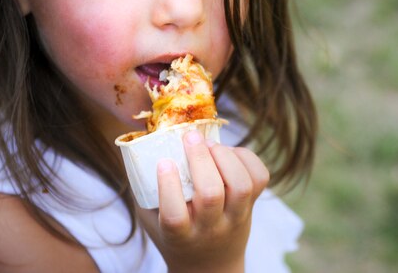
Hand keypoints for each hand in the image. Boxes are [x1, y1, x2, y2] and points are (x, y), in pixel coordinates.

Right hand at [137, 130, 269, 272]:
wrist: (209, 265)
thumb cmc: (174, 233)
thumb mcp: (152, 218)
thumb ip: (145, 188)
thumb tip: (137, 145)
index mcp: (179, 235)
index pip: (174, 216)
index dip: (169, 186)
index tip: (164, 162)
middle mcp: (210, 228)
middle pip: (211, 194)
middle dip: (201, 159)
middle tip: (190, 138)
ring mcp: (235, 218)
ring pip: (240, 186)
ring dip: (225, 157)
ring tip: (210, 145)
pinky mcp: (252, 206)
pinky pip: (259, 178)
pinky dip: (246, 157)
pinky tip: (229, 152)